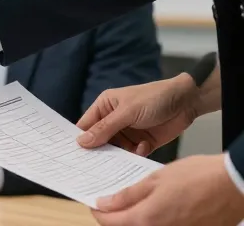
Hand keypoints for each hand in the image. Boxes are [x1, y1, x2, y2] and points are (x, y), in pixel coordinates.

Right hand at [76, 74, 199, 155]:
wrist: (187, 102)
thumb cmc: (153, 98)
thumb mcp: (127, 112)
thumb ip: (105, 128)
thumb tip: (81, 142)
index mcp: (105, 107)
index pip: (86, 126)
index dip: (80, 139)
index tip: (74, 156)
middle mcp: (114, 121)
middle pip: (99, 141)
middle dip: (99, 151)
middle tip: (94, 165)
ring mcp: (128, 133)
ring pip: (116, 150)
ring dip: (118, 155)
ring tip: (121, 158)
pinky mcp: (143, 143)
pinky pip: (132, 154)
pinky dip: (135, 154)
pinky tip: (143, 147)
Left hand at [91, 155, 243, 224]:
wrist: (233, 185)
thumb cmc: (199, 177)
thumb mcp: (156, 178)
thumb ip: (128, 195)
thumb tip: (105, 204)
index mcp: (147, 218)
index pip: (109, 221)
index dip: (97, 211)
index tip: (94, 203)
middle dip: (114, 217)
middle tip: (110, 203)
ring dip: (133, 219)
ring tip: (132, 203)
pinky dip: (153, 220)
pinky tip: (154, 207)